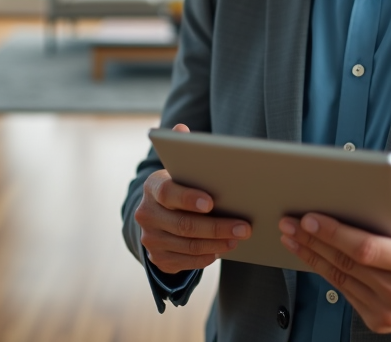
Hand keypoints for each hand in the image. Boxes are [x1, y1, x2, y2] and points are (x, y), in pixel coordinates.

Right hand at [133, 123, 251, 273]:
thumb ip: (182, 150)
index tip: (211, 202)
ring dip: (216, 243)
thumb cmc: (177, 187)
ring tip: (238, 238)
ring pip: (188, 245)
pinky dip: (206, 256)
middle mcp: (146, 214)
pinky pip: (186, 261)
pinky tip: (223, 249)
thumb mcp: (176, 169)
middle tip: (244, 227)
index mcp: (152, 188)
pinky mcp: (159, 258)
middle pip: (184, 224)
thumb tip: (181, 129)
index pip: (168, 193)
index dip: (188, 198)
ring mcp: (150, 239)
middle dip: (217, 226)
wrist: (155, 216)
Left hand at [278, 177, 390, 332]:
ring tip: (292, 235)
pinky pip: (344, 292)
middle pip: (347, 263)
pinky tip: (311, 254)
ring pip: (340, 279)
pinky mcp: (379, 321)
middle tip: (290, 221)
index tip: (311, 218)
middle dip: (314, 240)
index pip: (367, 249)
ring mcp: (390, 312)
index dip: (335, 234)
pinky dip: (324, 271)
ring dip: (311, 255)